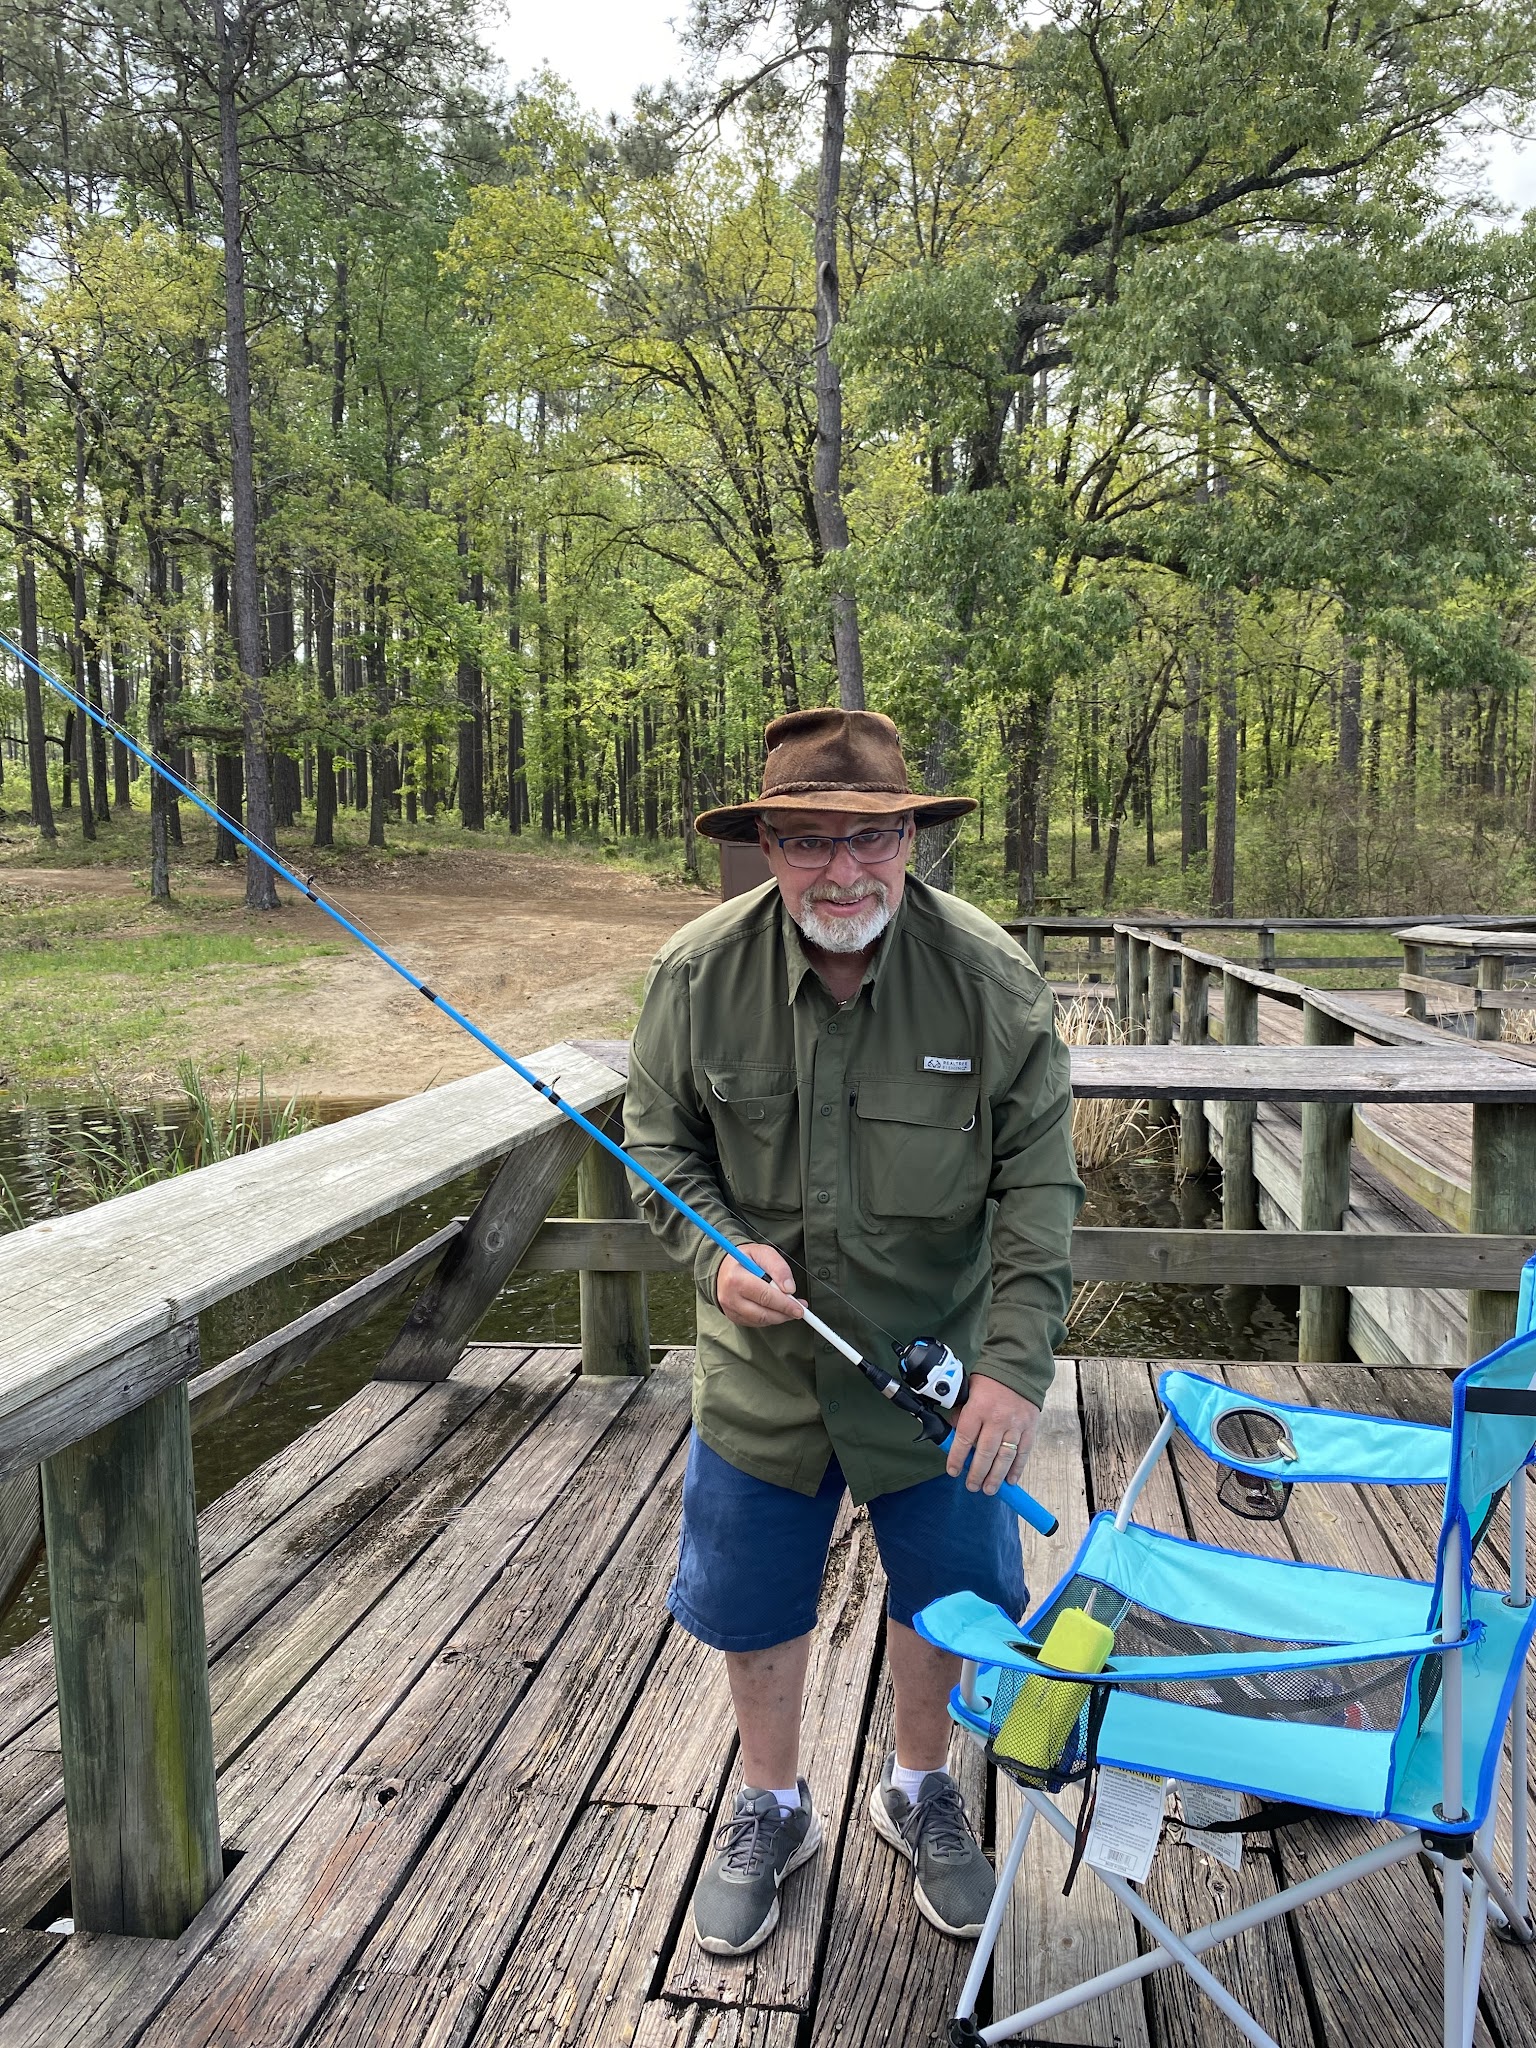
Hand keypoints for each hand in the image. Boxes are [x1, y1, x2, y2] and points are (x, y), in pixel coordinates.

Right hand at [715, 1243, 805, 1329]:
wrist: (724, 1267)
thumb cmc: (746, 1259)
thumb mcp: (763, 1252)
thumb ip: (778, 1267)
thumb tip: (789, 1288)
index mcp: (736, 1278)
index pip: (764, 1296)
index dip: (784, 1303)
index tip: (799, 1307)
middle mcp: (729, 1297)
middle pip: (762, 1313)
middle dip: (784, 1313)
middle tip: (799, 1311)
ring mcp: (730, 1309)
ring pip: (760, 1320)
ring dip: (779, 1317)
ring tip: (790, 1310)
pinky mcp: (733, 1317)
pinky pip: (755, 1323)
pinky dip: (769, 1319)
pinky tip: (776, 1310)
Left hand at [945, 1375, 1040, 1495]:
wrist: (1019, 1367)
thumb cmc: (990, 1380)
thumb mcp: (968, 1391)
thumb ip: (961, 1413)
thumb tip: (953, 1434)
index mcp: (978, 1408)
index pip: (964, 1439)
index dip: (957, 1458)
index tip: (953, 1471)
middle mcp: (997, 1419)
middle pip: (985, 1453)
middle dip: (977, 1474)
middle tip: (972, 1486)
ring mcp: (1015, 1425)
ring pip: (1004, 1457)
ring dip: (996, 1477)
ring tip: (988, 1489)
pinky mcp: (1030, 1428)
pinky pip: (1023, 1453)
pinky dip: (1017, 1469)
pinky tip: (1010, 1481)